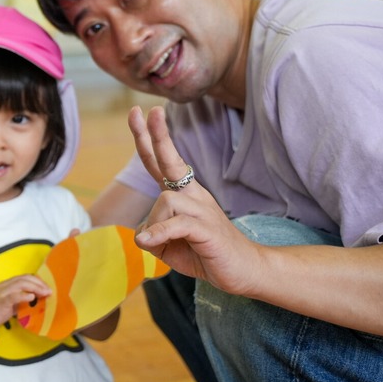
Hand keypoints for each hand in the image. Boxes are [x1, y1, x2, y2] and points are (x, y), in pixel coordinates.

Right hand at [0, 275, 50, 336]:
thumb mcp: (8, 307)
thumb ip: (19, 303)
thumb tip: (34, 303)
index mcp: (6, 286)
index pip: (24, 278)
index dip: (38, 281)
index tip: (47, 289)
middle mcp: (4, 286)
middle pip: (25, 278)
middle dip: (39, 283)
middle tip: (49, 291)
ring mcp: (1, 293)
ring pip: (20, 284)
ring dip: (35, 288)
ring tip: (45, 293)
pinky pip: (13, 296)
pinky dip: (24, 295)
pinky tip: (32, 297)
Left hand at [128, 106, 261, 296]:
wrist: (245, 271)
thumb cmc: (205, 254)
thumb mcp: (169, 244)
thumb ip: (152, 234)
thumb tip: (140, 233)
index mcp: (184, 194)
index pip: (162, 161)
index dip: (148, 139)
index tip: (137, 113)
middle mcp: (194, 195)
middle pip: (171, 160)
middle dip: (157, 135)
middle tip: (146, 111)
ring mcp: (203, 209)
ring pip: (166, 199)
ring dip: (153, 223)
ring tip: (157, 243)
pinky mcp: (208, 228)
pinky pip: (177, 223)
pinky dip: (159, 232)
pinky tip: (149, 241)